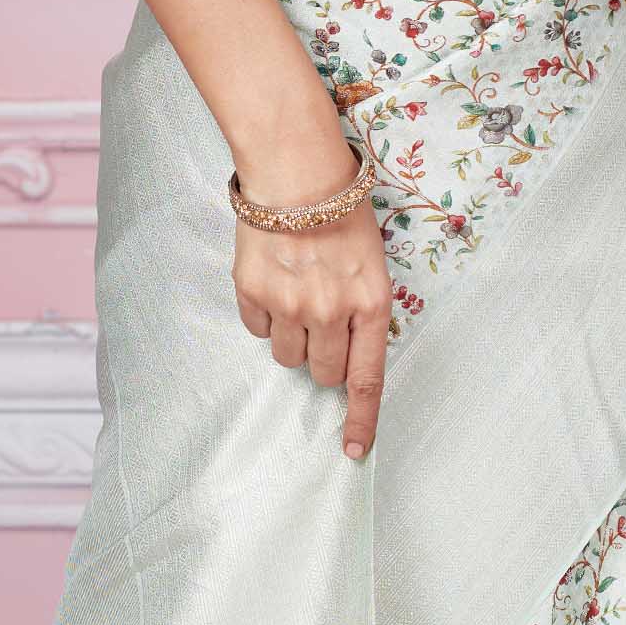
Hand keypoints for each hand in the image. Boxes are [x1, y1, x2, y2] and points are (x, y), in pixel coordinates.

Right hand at [232, 145, 392, 461]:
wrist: (295, 172)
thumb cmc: (341, 212)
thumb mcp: (372, 263)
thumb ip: (363, 310)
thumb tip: (347, 353)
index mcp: (371, 304)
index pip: (366, 379)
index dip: (360, 420)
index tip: (354, 452)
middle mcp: (332, 312)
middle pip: (324, 373)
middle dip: (323, 359)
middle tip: (321, 320)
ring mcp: (290, 306)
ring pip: (288, 356)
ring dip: (293, 337)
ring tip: (295, 293)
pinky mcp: (253, 294)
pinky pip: (257, 330)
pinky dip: (264, 316)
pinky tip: (272, 282)